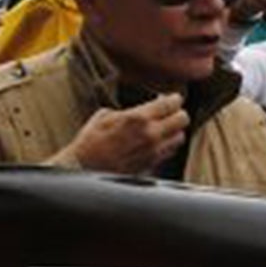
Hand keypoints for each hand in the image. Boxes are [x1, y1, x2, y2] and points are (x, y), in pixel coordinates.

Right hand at [61, 94, 188, 175]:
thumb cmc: (90, 141)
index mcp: (137, 117)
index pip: (171, 103)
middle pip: (183, 119)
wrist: (83, 167)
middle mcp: (150, 134)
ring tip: (162, 129)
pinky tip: (156, 142)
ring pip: (180, 136)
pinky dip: (167, 145)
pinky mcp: (151, 164)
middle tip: (168, 113)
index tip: (170, 99)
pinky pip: (170, 151)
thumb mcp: (105, 115)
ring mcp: (152, 151)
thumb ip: (129, 111)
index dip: (173, 99)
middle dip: (176, 113)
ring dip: (174, 131)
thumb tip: (142, 109)